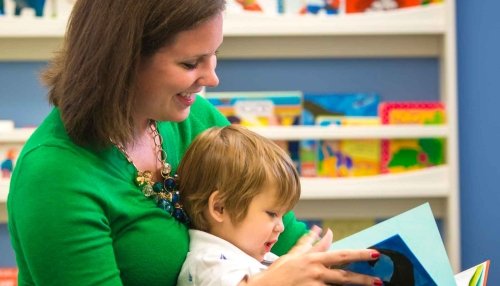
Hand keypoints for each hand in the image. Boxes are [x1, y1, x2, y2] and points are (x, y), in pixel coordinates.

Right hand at [243, 226, 381, 285]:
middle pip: (344, 276)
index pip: (341, 256)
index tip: (374, 253)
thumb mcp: (294, 255)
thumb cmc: (279, 273)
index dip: (359, 254)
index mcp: (313, 260)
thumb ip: (310, 244)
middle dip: (363, 279)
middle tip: (379, 280)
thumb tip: (321, 230)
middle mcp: (314, 273)